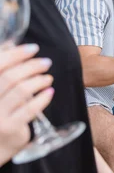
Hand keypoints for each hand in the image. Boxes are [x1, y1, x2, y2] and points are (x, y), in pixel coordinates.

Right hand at [0, 43, 54, 166]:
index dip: (16, 53)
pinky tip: (50, 91)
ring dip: (38, 80)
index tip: (33, 48)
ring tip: (48, 77)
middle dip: (31, 66)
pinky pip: (30, 109)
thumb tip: (11, 45)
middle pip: (10, 76)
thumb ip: (2, 69)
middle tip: (46, 62)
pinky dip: (42, 97)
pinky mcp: (10, 128)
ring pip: (21, 91)